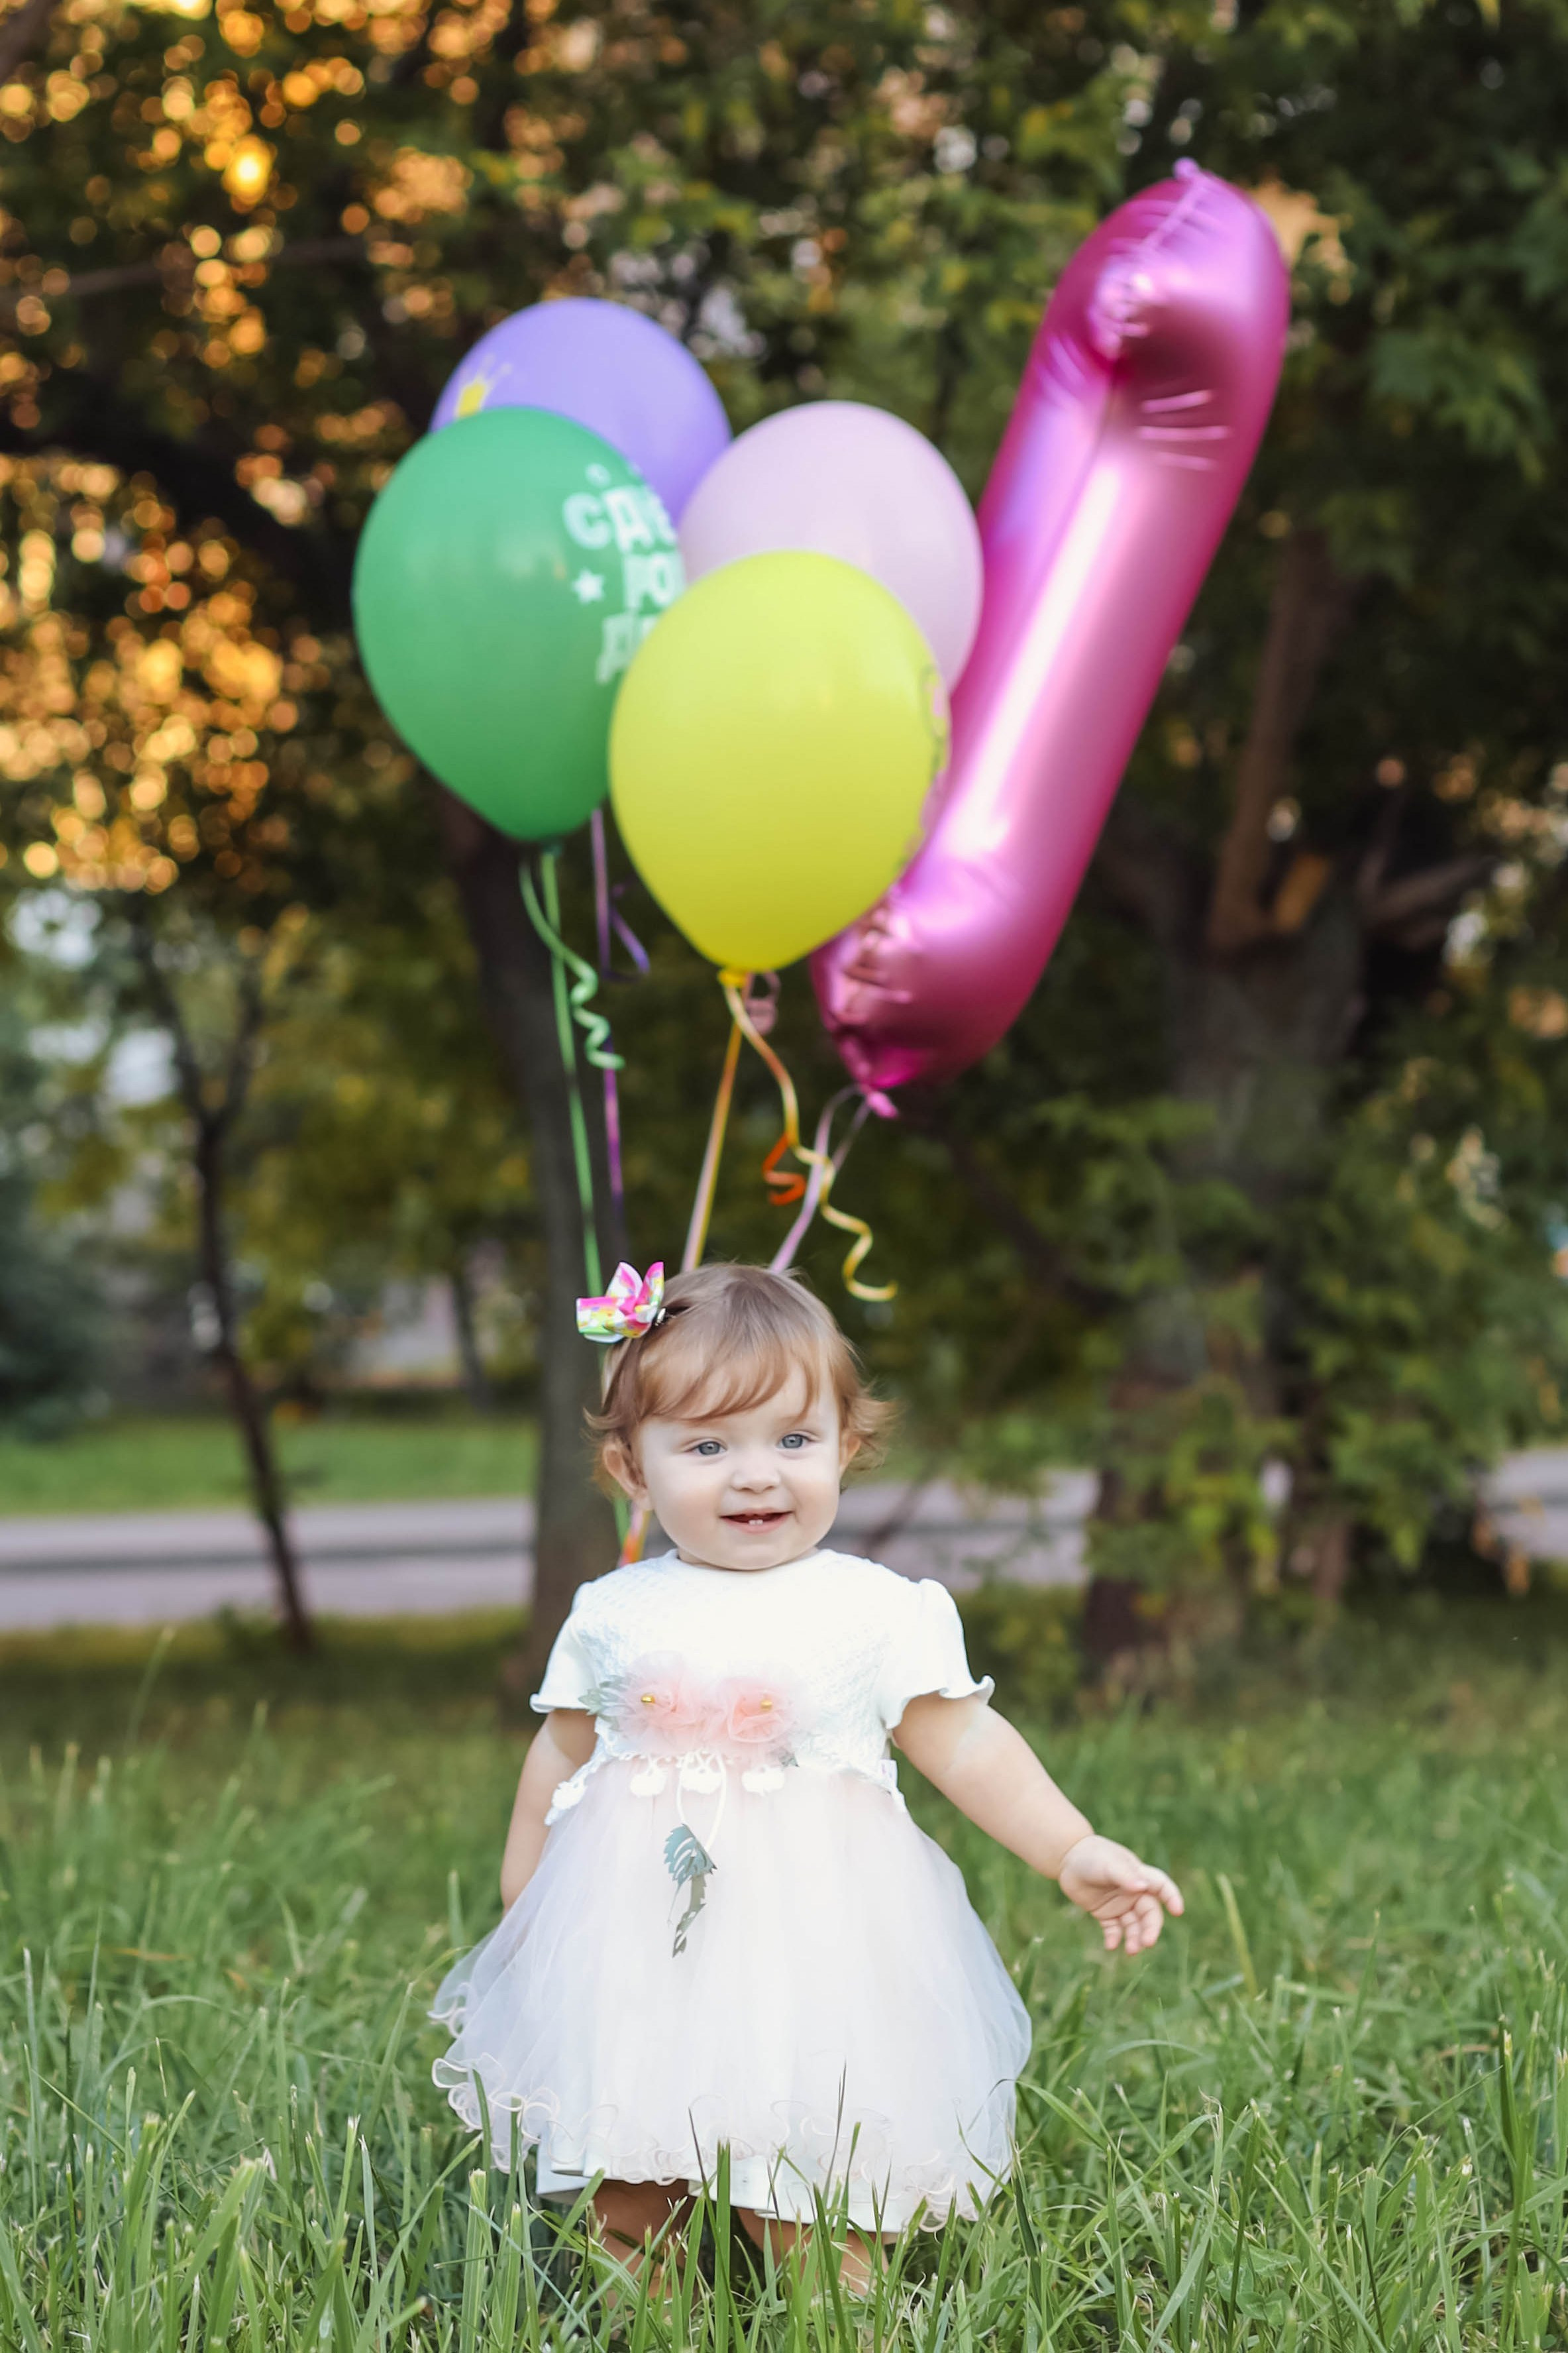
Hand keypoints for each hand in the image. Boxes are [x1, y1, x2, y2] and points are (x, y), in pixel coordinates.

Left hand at [1058, 1834, 1183, 1953]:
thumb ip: (1125, 1876)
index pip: (1161, 1887)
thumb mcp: (1108, 1863)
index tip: (1177, 1911)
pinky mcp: (1105, 1914)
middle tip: (1147, 1943)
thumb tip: (1142, 1887)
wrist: (1067, 1858)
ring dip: (1134, 1938)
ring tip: (1130, 1950)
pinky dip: (1114, 1939)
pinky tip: (1110, 1945)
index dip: (1172, 1897)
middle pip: (1149, 1913)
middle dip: (1150, 1929)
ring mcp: (1120, 1904)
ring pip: (1134, 1926)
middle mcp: (1133, 1893)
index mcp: (1139, 1876)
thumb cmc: (1092, 1855)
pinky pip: (1114, 1930)